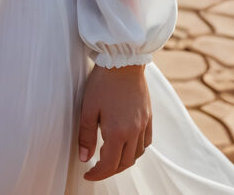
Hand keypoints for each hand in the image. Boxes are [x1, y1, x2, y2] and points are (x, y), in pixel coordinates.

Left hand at [78, 63, 151, 180]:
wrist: (123, 59)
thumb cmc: (103, 82)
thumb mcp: (88, 108)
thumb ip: (86, 136)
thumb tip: (84, 158)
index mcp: (117, 132)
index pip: (109, 165)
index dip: (97, 174)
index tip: (88, 173)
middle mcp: (134, 132)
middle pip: (125, 163)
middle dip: (110, 169)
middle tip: (97, 167)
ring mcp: (144, 124)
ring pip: (138, 154)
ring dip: (124, 160)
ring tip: (111, 156)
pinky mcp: (149, 116)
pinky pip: (147, 141)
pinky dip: (138, 148)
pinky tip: (128, 143)